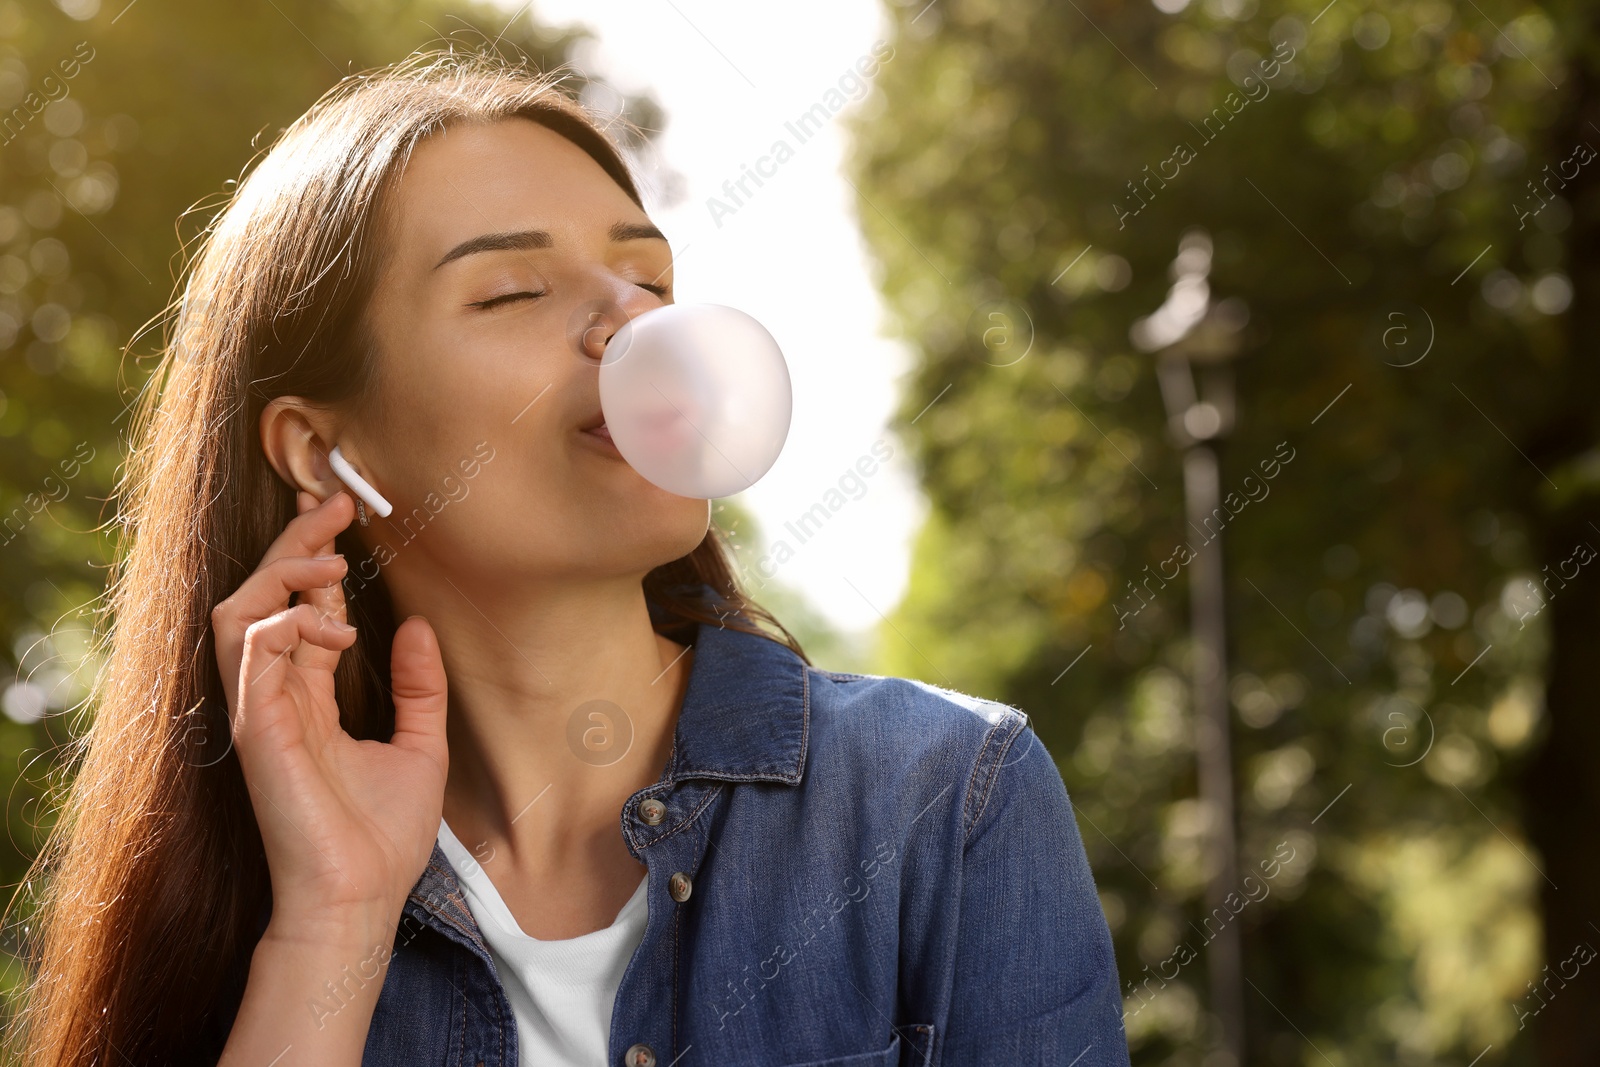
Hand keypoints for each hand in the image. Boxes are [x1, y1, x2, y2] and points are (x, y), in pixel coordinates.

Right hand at [211, 489, 448, 941]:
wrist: (360, 899)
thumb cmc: (383, 837)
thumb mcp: (421, 745)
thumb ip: (418, 687)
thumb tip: (416, 625)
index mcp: (308, 698)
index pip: (299, 610)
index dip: (315, 559)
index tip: (345, 516)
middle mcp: (276, 696)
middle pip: (263, 596)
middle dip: (294, 544)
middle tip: (333, 504)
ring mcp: (258, 708)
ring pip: (240, 610)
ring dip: (282, 572)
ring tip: (335, 562)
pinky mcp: (252, 725)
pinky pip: (245, 648)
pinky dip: (284, 619)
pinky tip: (335, 626)